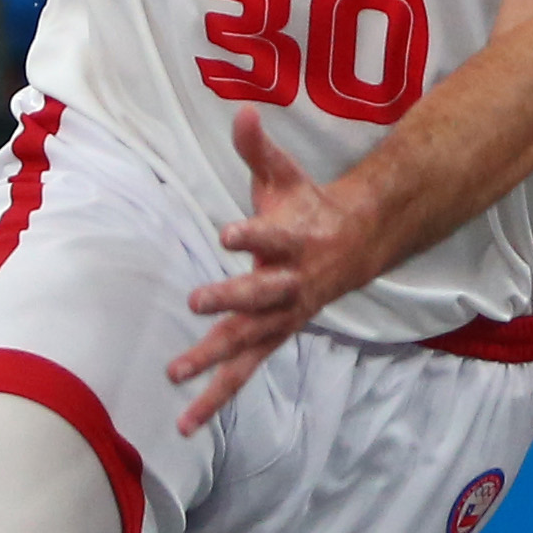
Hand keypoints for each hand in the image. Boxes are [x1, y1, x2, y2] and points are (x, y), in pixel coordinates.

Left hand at [166, 109, 379, 434]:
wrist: (357, 247)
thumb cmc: (309, 209)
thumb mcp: (286, 176)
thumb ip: (259, 150)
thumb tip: (244, 110)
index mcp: (294, 240)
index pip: (271, 237)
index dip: (252, 235)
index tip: (228, 233)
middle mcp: (290, 284)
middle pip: (260, 295)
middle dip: (230, 300)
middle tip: (197, 301)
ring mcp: (282, 317)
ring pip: (248, 342)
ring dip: (213, 360)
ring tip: (176, 374)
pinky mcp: (273, 338)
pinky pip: (245, 371)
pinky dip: (217, 396)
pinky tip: (188, 421)